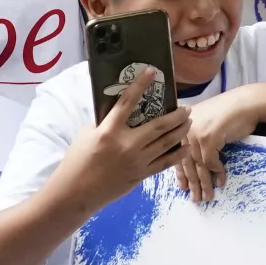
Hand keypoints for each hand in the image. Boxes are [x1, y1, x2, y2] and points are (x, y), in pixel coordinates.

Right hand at [56, 66, 190, 208]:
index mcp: (109, 130)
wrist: (77, 192)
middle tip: (187, 108)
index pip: (127, 102)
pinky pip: (164, 163)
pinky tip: (185, 148)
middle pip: (159, 126)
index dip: (140, 85)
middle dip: (176, 116)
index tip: (151, 72)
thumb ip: (105, 123)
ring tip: (189, 122)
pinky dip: (177, 155)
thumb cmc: (77, 161)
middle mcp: (127, 144)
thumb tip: (121, 114)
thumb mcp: (86, 134)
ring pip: (166, 143)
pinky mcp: (141, 175)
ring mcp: (136, 161)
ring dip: (180, 131)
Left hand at [175, 87, 258, 202]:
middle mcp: (185, 127)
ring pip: (198, 165)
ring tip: (208, 196)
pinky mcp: (208, 138)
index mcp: (181, 123)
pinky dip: (217, 173)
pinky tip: (221, 181)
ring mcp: (195, 133)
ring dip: (205, 183)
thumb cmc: (230, 112)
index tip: (183, 187)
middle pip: (186, 161)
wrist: (247, 103)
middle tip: (195, 199)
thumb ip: (197, 137)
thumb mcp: (207, 123)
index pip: (176, 152)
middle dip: (192, 182)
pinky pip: (211, 162)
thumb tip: (195, 163)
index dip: (181, 172)